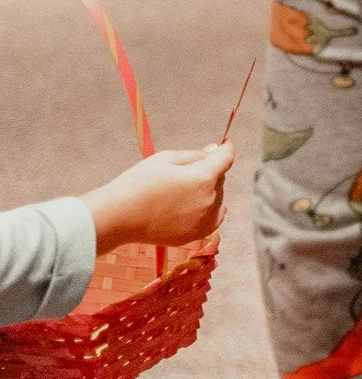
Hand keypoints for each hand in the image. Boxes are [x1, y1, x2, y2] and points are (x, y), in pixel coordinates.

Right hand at [81, 143, 234, 253]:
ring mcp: (203, 220)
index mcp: (203, 177)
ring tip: (181, 192)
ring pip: (216, 198)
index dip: (226, 148)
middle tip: (185, 172)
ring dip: (208, 191)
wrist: (118, 217)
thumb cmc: (139, 183)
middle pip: (219, 179)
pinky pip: (214, 219)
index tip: (225, 144)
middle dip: (209, 171)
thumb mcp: (166, 158)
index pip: (226, 158)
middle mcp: (209, 200)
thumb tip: (214, 150)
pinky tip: (203, 206)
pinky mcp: (195, 235)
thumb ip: (195, 155)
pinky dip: (211, 211)